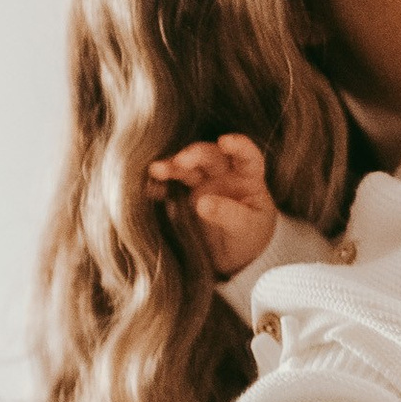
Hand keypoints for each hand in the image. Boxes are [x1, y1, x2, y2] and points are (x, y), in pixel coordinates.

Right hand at [147, 132, 278, 277]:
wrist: (234, 259)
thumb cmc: (250, 237)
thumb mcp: (246, 228)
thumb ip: (227, 213)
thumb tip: (202, 203)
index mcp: (248, 177)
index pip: (246, 156)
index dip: (237, 145)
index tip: (224, 142)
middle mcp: (225, 174)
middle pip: (210, 157)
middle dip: (194, 155)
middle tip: (179, 161)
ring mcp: (204, 184)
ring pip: (188, 168)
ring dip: (172, 166)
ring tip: (155, 170)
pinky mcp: (186, 197)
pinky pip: (172, 187)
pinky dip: (161, 186)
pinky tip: (150, 189)